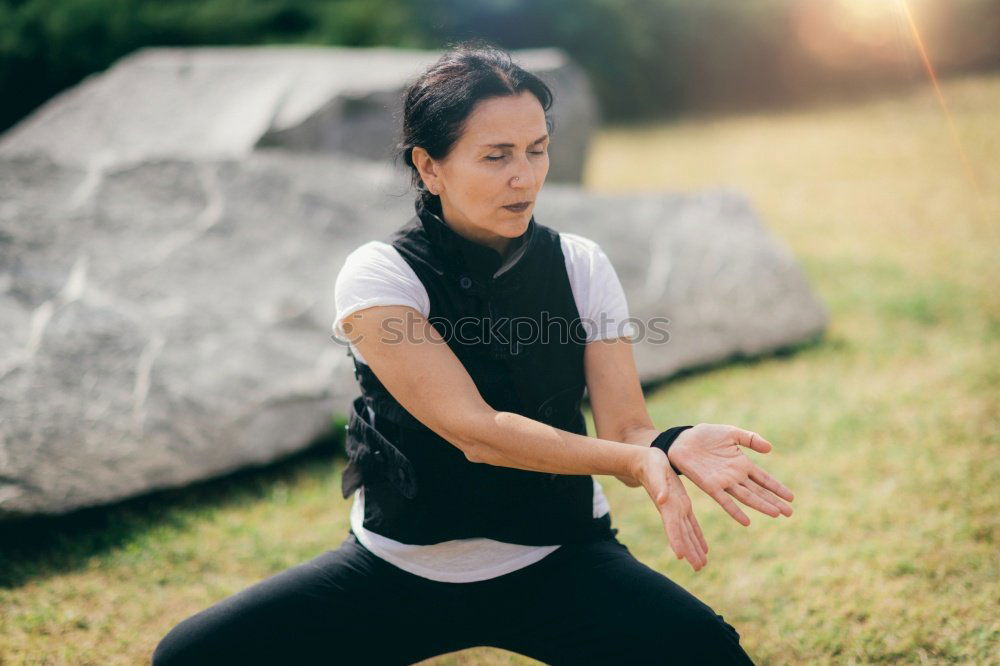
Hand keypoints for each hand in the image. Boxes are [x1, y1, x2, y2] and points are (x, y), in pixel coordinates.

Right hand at [631, 447, 709, 570]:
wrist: (646, 461)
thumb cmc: (650, 465)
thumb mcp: (656, 471)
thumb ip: (659, 485)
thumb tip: (662, 498)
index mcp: (667, 506)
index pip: (672, 527)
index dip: (676, 541)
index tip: (680, 557)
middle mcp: (672, 512)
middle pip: (682, 536)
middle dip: (689, 552)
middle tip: (698, 568)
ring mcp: (677, 510)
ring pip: (688, 533)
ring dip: (694, 548)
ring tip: (702, 564)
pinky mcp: (682, 505)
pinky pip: (691, 524)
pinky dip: (697, 536)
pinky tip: (703, 548)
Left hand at [668, 424, 794, 525]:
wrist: (682, 440)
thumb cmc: (706, 436)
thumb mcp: (731, 433)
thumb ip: (750, 439)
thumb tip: (770, 448)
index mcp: (742, 464)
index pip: (764, 478)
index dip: (777, 487)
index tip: (791, 497)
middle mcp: (735, 476)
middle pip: (759, 491)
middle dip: (774, 501)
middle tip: (790, 513)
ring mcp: (724, 482)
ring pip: (747, 496)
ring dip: (761, 505)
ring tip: (776, 514)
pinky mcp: (710, 485)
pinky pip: (725, 501)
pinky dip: (735, 511)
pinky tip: (746, 521)